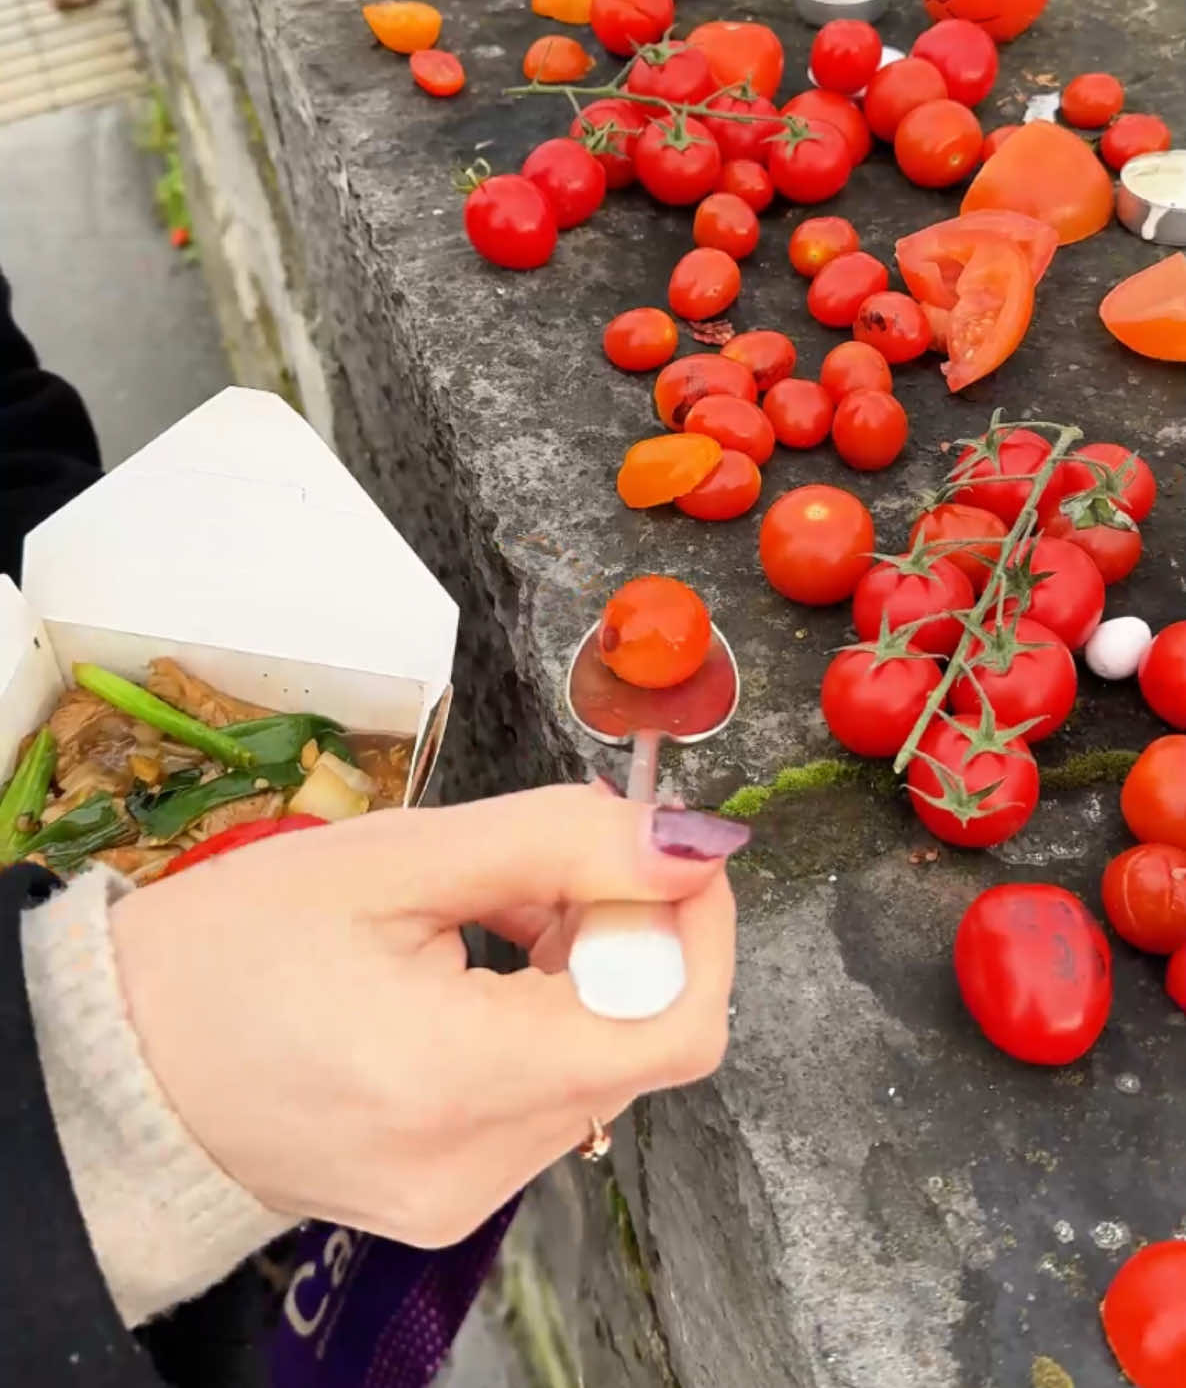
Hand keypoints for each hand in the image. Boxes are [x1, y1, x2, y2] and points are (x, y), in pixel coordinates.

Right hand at [111, 785, 746, 1246]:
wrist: (118, 1066)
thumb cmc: (229, 952)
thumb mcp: (393, 860)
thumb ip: (554, 843)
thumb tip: (685, 842)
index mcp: (453, 1080)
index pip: (672, 1028)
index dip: (698, 926)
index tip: (669, 850)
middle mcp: (473, 1167)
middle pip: (639, 1043)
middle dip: (629, 933)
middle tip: (553, 862)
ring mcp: (463, 1197)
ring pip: (600, 1066)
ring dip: (587, 971)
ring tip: (493, 907)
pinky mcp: (450, 1199)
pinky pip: (548, 1096)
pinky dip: (545, 1018)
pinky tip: (479, 964)